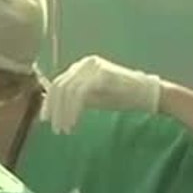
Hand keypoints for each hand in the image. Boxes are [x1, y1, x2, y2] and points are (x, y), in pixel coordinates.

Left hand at [41, 55, 162, 133]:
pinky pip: (79, 94)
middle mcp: (85, 63)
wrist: (146, 94)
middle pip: (59, 87)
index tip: (46, 120)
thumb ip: (73, 98)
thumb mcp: (91, 97)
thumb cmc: (120, 97)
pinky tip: (74, 123)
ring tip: (65, 130)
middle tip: (56, 129)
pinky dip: (73, 110)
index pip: (57, 84)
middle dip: (54, 110)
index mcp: (81, 67)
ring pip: (67, 92)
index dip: (49, 103)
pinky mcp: (101, 74)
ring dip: (63, 113)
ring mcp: (93, 67)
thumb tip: (51, 107)